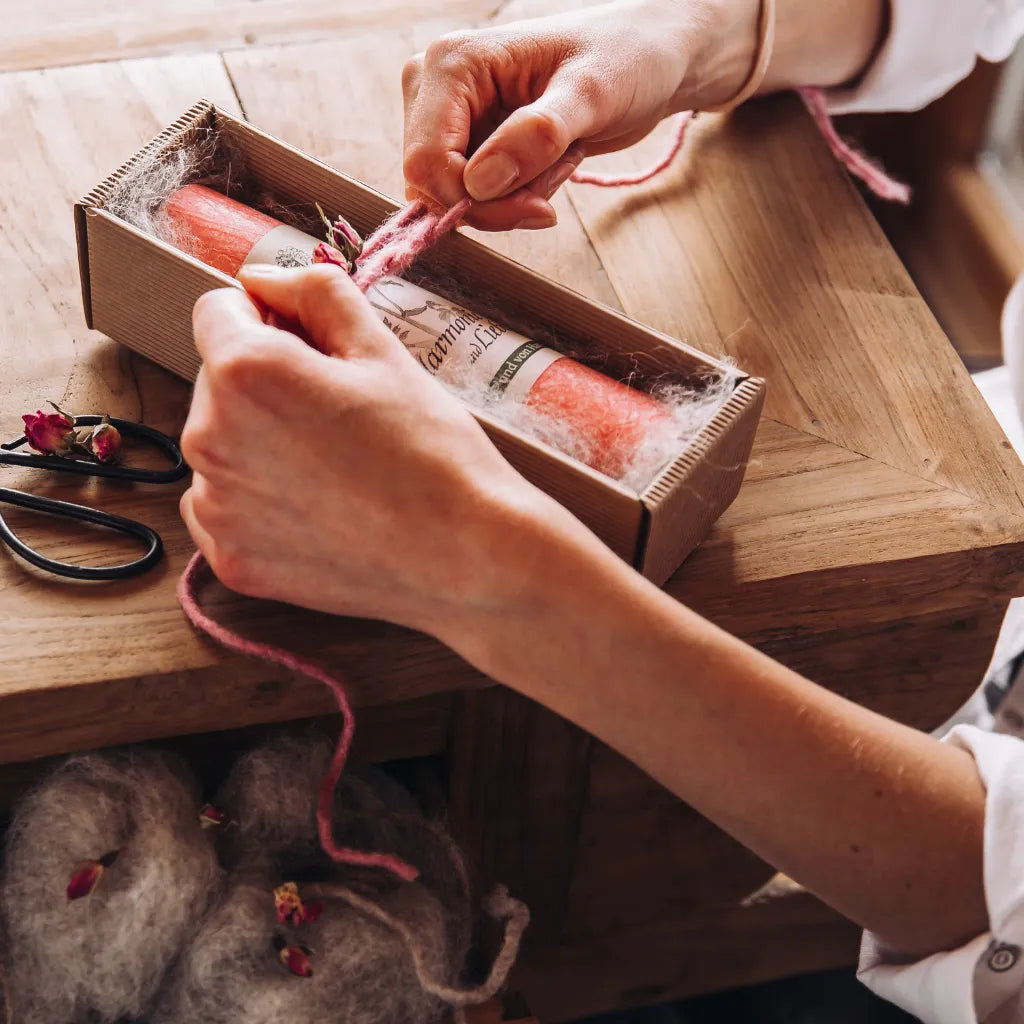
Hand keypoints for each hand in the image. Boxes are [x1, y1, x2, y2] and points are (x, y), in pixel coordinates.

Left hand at [179, 263, 579, 637]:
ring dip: (260, 444)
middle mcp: (208, 438)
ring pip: (221, 445)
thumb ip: (314, 292)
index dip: (269, 319)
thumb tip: (262, 280)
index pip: (217, 310)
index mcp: (245, 371)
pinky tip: (319, 511)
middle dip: (264, 384)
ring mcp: (217, 508)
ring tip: (335, 469)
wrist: (465, 555)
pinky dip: (260, 504)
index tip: (313, 349)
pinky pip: (226, 508)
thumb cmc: (432, 450)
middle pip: (218, 381)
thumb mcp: (383, 349)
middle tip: (340, 417)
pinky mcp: (232, 561)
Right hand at [402, 0, 758, 230]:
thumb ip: (537, 135)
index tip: (537, 210)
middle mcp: (435, 88)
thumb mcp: (591, 94)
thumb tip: (479, 183)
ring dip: (511, 202)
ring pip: (455, 199)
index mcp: (452, 64)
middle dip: (496, 204)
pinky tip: (547, 169)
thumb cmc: (625, 60)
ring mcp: (449, 119)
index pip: (427, 161)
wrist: (645, 61)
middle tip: (553, 186)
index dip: (474, 202)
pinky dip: (514, 200)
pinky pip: (474, 199)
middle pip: (436, 186)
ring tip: (557, 162)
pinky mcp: (468, 143)